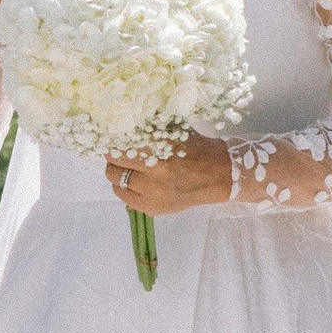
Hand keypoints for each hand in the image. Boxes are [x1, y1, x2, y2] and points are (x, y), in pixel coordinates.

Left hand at [106, 134, 234, 215]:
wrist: (218, 175)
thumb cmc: (195, 148)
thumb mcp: (172, 131)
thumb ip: (147, 129)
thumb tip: (120, 124)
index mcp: (159, 150)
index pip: (118, 146)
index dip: (113, 141)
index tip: (113, 137)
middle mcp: (154, 175)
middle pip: (113, 164)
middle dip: (114, 156)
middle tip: (120, 151)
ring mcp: (152, 195)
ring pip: (115, 182)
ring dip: (118, 172)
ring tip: (128, 167)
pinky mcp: (153, 209)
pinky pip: (124, 198)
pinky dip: (125, 188)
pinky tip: (136, 181)